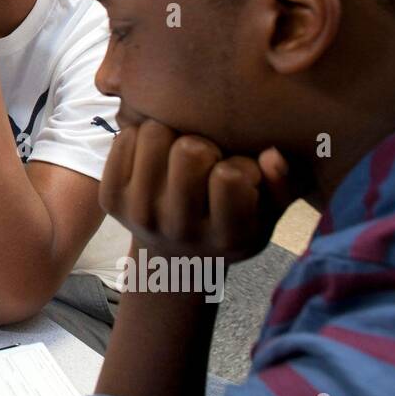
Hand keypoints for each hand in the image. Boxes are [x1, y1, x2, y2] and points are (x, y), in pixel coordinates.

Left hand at [99, 119, 300, 263]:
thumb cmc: (233, 225)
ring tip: (179, 153)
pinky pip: (124, 139)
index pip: (230, 177)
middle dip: (202, 144)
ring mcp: (139, 215)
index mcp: (225, 236)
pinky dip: (140, 137)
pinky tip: (154, 157)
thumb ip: (282, 187)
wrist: (176, 260)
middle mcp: (178, 230)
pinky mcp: (111, 201)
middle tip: (206, 158)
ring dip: (170, 135)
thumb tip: (271, 156)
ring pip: (153, 135)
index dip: (240, 165)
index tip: (239, 174)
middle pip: (188, 150)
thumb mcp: (269, 216)